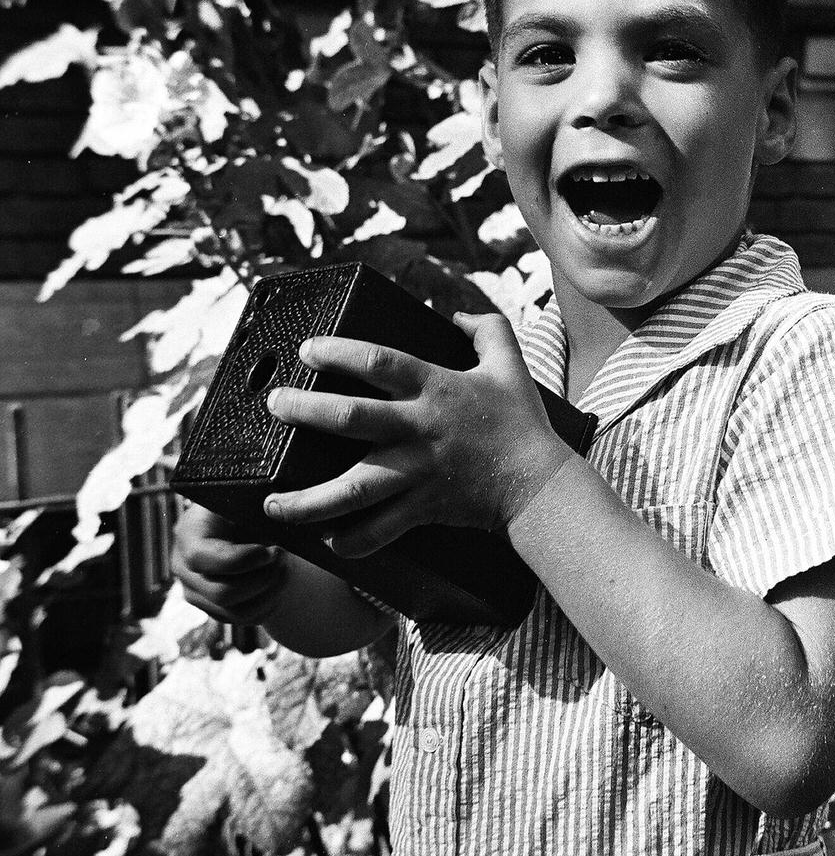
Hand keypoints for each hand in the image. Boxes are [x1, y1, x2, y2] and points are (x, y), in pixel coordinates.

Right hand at [172, 504, 286, 622]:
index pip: (201, 557)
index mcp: (188, 534)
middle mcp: (185, 568)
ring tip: (285, 568)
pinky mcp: (215, 609)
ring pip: (237, 612)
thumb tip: (274, 508)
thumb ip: (256, 504)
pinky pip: (246, 619)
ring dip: (271, 592)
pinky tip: (278, 583)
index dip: (240, 560)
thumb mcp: (248, 499)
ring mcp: (197, 593)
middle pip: (222, 593)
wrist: (251, 528)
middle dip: (263, 578)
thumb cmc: (249, 508)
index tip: (271, 551)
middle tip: (283, 557)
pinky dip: (270, 604)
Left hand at [262, 313, 572, 555]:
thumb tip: (455, 314)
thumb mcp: (510, 364)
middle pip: (351, 420)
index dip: (339, 353)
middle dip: (305, 412)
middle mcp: (420, 430)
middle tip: (276, 405)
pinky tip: (327, 541)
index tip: (307, 350)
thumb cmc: (523, 424)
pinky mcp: (422, 508)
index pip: (378, 363)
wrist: (541, 485)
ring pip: (353, 489)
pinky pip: (380, 530)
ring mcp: (418, 473)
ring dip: (307, 501)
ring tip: (272, 505)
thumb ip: (486, 329)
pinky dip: (352, 541)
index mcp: (436, 389)